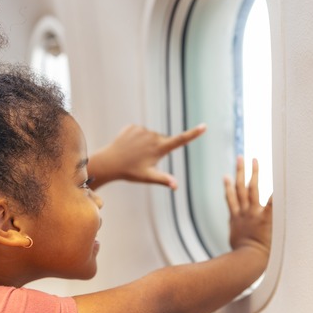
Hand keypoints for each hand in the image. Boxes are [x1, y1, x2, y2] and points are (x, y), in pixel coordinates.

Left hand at [87, 124, 205, 189]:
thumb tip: (176, 186)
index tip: (204, 126)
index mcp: (159, 148)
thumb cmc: (130, 172)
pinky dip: (138, 139)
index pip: (180, 140)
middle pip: (163, 140)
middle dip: (160, 148)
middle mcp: (152, 136)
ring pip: (151, 136)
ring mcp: (142, 130)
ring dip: (148, 144)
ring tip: (136, 154)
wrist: (109, 162)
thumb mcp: (148, 177)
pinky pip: (140, 132)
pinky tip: (129, 147)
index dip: (193, 134)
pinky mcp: (133, 126)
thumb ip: (164, 180)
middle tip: (146, 160)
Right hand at [225, 156, 272, 256]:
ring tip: (253, 160)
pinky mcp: (265, 219)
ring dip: (253, 174)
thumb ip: (237, 237)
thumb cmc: (241, 257)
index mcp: (236, 217)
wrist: (246, 260)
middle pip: (240, 187)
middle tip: (240, 158)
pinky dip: (274, 194)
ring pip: (251, 189)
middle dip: (240, 171)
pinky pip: (271, 204)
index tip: (226, 175)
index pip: (231, 197)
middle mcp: (244, 212)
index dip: (228, 186)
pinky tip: (279, 183)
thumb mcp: (236, 244)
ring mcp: (254, 214)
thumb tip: (235, 241)